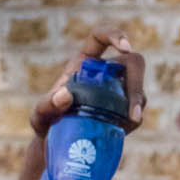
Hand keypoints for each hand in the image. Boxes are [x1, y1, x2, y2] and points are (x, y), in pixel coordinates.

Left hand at [32, 26, 146, 136]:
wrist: (56, 145)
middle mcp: (104, 72)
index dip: (114, 35)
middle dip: (136, 83)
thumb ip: (46, 105)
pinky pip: (137, 110)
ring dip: (137, 103)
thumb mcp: (40, 116)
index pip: (100, 37)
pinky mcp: (123, 109)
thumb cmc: (46, 124)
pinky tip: (121, 130)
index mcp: (84, 62)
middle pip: (132, 63)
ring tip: (127, 122)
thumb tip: (65, 95)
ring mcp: (117, 90)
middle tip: (132, 109)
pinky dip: (133, 120)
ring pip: (138, 88)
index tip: (126, 47)